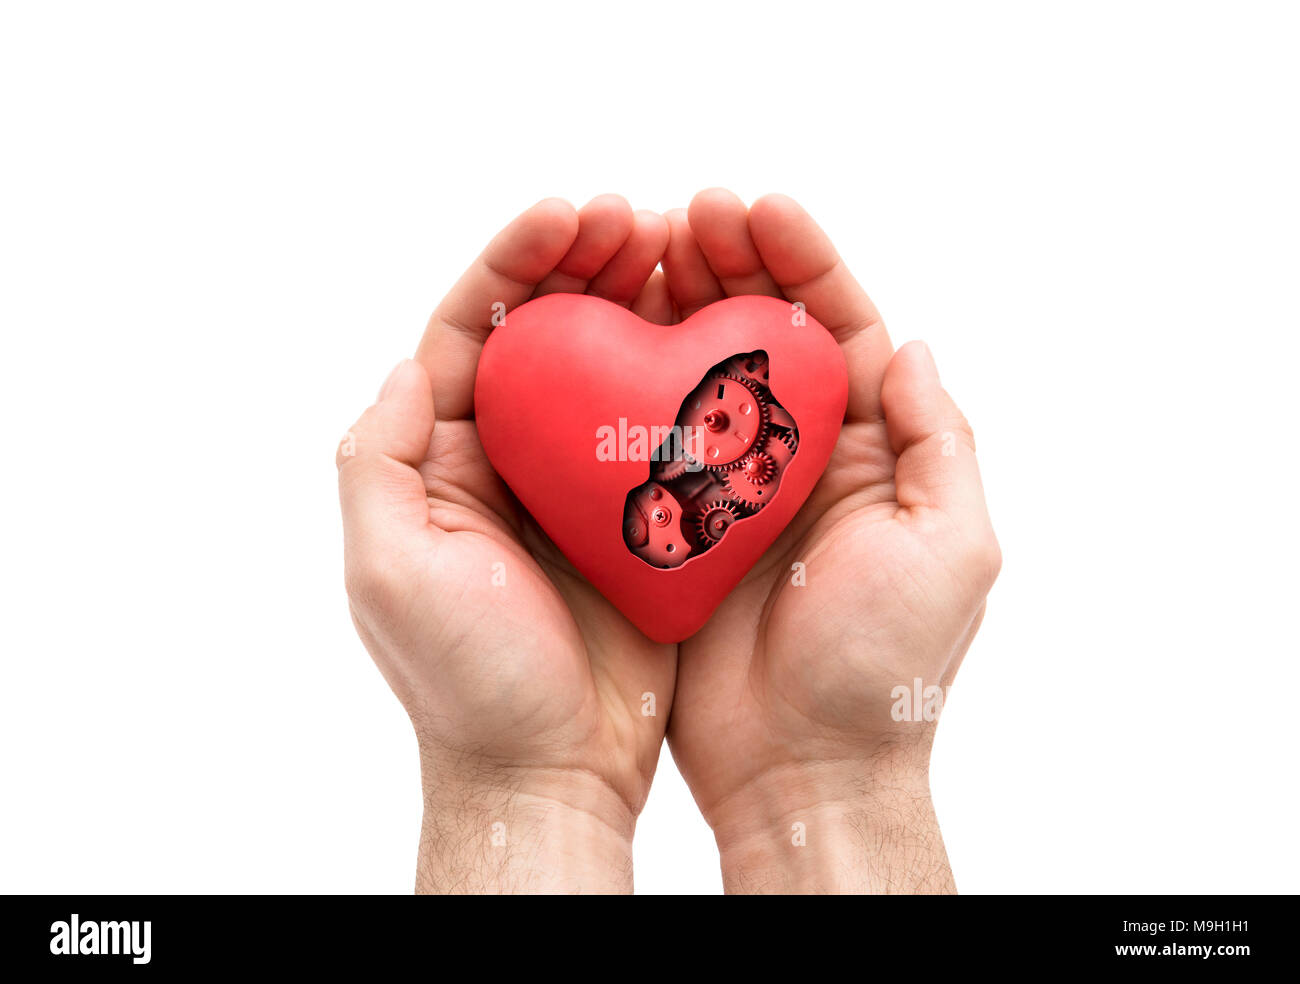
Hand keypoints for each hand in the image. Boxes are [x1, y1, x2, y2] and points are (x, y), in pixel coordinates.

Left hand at [337, 196, 673, 892]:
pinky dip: (691, 372)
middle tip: (641, 218)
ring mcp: (581, 482)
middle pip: (548, 330)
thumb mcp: (388, 569)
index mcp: (443, 455)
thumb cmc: (465, 682)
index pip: (474, 328)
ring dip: (645, 299)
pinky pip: (667, 424)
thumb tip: (410, 364)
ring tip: (688, 249)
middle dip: (586, 262)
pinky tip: (724, 334)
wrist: (550, 771)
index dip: (517, 260)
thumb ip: (379, 460)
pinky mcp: (645, 513)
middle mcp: (510, 456)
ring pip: (612, 364)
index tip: (571, 212)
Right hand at [660, 190, 1001, 892]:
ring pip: (698, 371)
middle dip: (729, 263)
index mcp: (872, 450)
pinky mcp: (672, 525)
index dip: (802, 261)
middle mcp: (800, 456)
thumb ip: (937, 444)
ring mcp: (731, 487)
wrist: (803, 770)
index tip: (756, 208)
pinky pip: (644, 438)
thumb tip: (911, 344)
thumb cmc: (883, 669)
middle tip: (683, 213)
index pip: (838, 328)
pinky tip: (597, 337)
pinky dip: (623, 383)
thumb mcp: (951, 549)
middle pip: (763, 333)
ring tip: (636, 248)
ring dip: (673, 305)